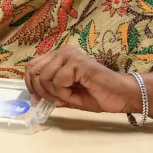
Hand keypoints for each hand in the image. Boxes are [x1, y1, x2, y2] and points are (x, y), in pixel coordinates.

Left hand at [24, 47, 141, 113]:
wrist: (122, 95)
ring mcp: (69, 55)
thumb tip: (34, 96)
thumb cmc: (98, 95)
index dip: (30, 84)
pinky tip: (77, 92)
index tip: (36, 99)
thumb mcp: (68, 96)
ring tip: (71, 96)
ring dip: (56, 94)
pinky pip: (57, 81)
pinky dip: (64, 93)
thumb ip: (51, 92)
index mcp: (59, 57)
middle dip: (42, 91)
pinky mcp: (76, 62)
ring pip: (44, 77)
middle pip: (34, 71)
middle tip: (57, 101)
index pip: (31, 66)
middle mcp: (62, 52)